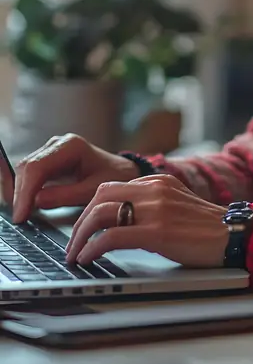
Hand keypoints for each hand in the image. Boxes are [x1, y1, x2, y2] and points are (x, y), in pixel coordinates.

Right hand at [5, 134, 138, 223]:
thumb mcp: (94, 190)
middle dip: (20, 193)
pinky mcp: (48, 161)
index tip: (21, 214)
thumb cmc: (113, 177)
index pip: (38, 167)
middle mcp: (57, 145)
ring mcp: (51, 151)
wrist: (122, 171)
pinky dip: (25, 191)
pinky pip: (30, 174)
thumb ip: (66, 195)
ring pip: (25, 171)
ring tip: (22, 215)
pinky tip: (25, 206)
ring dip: (20, 193)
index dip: (26, 192)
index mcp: (70, 147)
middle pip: (27, 167)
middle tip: (20, 218)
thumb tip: (37, 200)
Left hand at [65, 175, 227, 268]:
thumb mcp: (178, 205)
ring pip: (101, 213)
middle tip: (73, 242)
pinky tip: (88, 258)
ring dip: (81, 235)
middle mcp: (154, 189)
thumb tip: (124, 221)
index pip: (112, 187)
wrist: (235, 236)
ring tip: (75, 253)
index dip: (92, 208)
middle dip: (80, 220)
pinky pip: (112, 236)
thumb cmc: (208, 229)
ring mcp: (155, 209)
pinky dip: (93, 248)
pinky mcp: (156, 231)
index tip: (84, 226)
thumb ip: (153, 204)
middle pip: (101, 196)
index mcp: (158, 181)